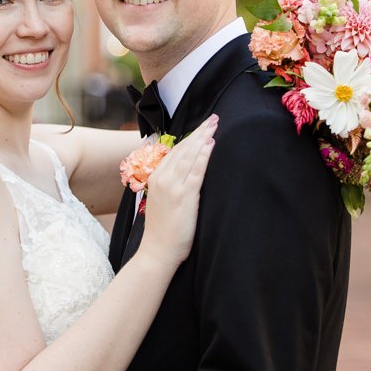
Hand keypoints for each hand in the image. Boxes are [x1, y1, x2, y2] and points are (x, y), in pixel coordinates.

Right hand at [143, 115, 217, 265]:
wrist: (157, 251)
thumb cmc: (162, 230)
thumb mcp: (162, 201)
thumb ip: (171, 184)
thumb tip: (185, 172)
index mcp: (156, 177)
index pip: (175, 151)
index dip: (190, 137)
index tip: (202, 127)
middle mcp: (162, 178)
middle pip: (183, 149)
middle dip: (199, 132)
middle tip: (213, 119)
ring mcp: (172, 186)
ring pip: (189, 156)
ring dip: (203, 139)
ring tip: (214, 126)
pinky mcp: (183, 196)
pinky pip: (195, 171)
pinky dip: (203, 157)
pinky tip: (210, 146)